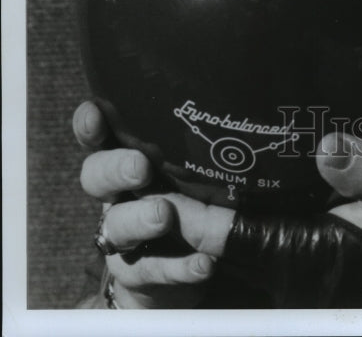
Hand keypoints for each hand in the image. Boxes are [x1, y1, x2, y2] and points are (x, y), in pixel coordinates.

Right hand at [73, 101, 233, 307]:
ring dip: (139, 219)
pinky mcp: (136, 274)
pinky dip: (178, 267)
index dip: (91, 124)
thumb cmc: (192, 198)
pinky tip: (203, 263)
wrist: (183, 266)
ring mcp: (122, 235)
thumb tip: (245, 136)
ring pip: (115, 225)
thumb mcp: (196, 171)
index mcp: (128, 159)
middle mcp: (117, 194)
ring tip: (164, 215)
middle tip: (141, 168)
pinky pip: (151, 270)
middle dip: (115, 168)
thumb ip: (205, 156)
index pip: (100, 137)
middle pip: (96, 176)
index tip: (95, 113)